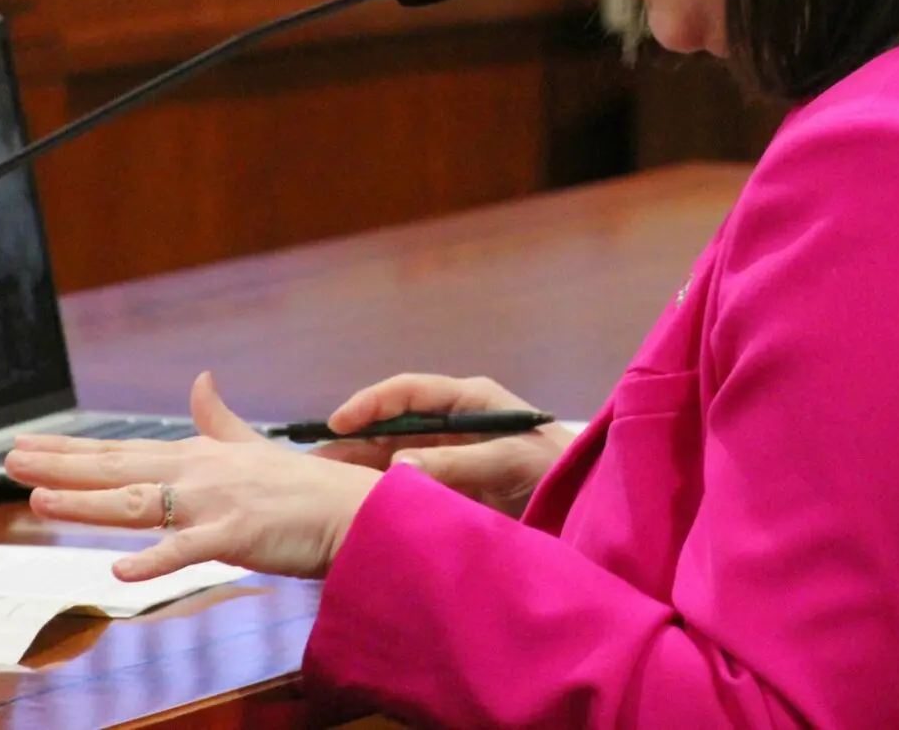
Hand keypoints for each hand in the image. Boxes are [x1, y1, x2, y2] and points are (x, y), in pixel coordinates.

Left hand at [5, 371, 380, 581]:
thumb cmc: (304, 488)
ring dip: (89, 502)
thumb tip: (202, 380)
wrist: (353, 512)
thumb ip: (220, 418)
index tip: (28, 443)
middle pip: (120, 470)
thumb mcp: (255, 445)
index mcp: (200, 456)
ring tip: (41, 498)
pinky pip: (188, 550)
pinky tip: (120, 570)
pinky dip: (155, 560)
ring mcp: (216, 504)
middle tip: (11, 459)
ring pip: (141, 503)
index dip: (72, 449)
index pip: (123, 452)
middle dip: (61, 465)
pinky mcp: (236, 535)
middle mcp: (200, 474)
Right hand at [312, 373, 574, 517]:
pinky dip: (379, 490)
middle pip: (393, 424)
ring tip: (320, 487)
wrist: (583, 504)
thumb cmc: (552, 469)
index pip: (409, 392)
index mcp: (469, 401)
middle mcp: (453, 423)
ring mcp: (450, 454)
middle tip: (314, 464)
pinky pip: (406, 482)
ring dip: (360, 468)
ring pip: (393, 455)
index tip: (338, 425)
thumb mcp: (508, 460)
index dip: (371, 404)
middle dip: (355, 441)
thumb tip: (397, 467)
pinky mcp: (449, 485)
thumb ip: (455, 464)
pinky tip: (352, 506)